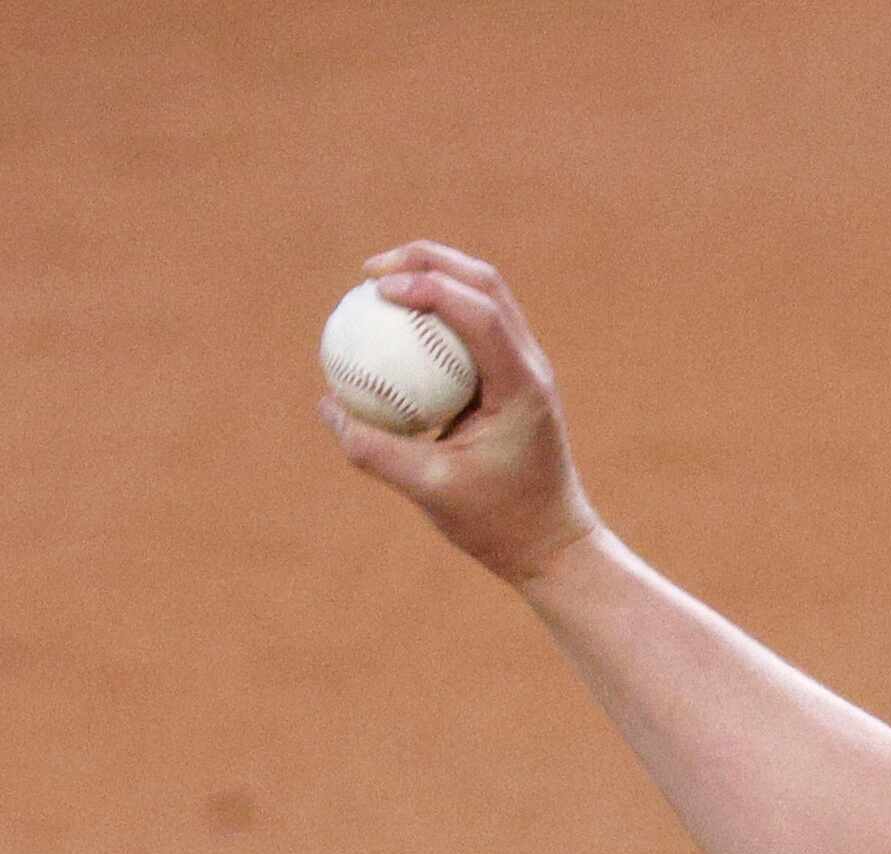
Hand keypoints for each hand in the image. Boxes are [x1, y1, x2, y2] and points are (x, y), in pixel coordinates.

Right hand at [319, 240, 601, 586]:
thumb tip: (327, 404)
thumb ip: (375, 449)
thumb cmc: (496, 522)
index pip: (481, 314)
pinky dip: (436, 314)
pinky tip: (393, 327)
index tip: (377, 287)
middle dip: (428, 260)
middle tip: (370, 271)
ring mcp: (526, 368)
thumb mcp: (428, 490)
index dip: (429, 286)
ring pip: (484, 297)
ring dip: (434, 277)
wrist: (550, 542)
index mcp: (521, 388)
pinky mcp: (513, 379)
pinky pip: (473, 329)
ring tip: (378, 285)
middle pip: (485, 284)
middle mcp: (531, 367)